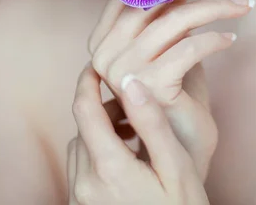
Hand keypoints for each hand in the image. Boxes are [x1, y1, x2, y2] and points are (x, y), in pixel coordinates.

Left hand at [67, 64, 210, 204]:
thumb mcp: (176, 166)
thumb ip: (152, 124)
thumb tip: (131, 83)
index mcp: (108, 166)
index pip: (84, 108)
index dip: (88, 80)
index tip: (98, 64)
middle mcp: (84, 182)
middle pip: (82, 126)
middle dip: (102, 107)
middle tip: (131, 103)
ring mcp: (79, 197)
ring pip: (80, 145)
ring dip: (100, 132)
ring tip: (133, 133)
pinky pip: (80, 167)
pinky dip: (96, 153)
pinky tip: (125, 158)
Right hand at [88, 0, 252, 177]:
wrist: (179, 150)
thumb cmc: (176, 95)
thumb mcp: (169, 46)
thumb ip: (169, 12)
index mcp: (104, 40)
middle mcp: (106, 54)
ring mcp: (124, 71)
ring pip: (175, 21)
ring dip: (216, 7)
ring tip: (245, 4)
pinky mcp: (150, 87)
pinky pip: (189, 48)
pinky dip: (215, 39)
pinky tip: (232, 39)